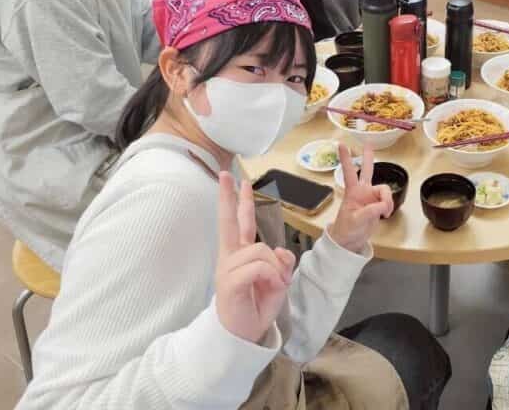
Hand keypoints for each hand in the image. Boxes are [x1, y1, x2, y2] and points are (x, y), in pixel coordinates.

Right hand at [215, 172, 294, 343]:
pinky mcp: (229, 282)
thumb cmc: (257, 307)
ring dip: (275, 268)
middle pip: (232, 222)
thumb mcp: (278, 280)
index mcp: (239, 255)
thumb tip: (279, 251)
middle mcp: (231, 257)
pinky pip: (258, 266)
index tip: (231, 179)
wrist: (242, 336)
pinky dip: (271, 276)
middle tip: (227, 173)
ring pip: (261, 250)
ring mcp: (228, 268)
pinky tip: (270, 287)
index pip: (238, 222)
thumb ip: (281, 260)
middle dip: (231, 196)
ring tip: (273, 285)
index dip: (235, 200)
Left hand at [328, 144, 392, 253]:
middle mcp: (362, 191)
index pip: (349, 172)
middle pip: (367, 170)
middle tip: (368, 144)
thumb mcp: (356, 221)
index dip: (346, 159)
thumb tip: (383, 205)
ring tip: (384, 211)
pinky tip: (385, 214)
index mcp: (352, 192)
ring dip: (387, 199)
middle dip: (368, 157)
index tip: (342, 145)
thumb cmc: (346, 229)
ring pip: (384, 189)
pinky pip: (388, 201)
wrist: (350, 241)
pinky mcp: (377, 205)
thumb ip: (370, 211)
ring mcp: (371, 197)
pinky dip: (389, 207)